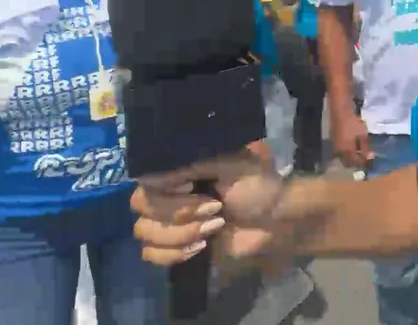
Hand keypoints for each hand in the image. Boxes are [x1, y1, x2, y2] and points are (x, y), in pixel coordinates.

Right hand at [131, 147, 285, 266]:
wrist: (276, 220)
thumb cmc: (257, 186)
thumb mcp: (233, 163)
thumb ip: (194, 163)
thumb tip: (155, 174)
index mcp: (178, 168)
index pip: (145, 176)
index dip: (163, 187)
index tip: (191, 187)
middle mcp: (166, 193)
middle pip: (141, 205)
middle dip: (180, 211)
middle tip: (216, 208)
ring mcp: (167, 222)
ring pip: (145, 231)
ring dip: (182, 232)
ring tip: (216, 226)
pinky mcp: (173, 247)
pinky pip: (150, 254)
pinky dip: (175, 253)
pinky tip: (202, 247)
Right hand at [333, 113, 373, 168]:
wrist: (340, 112)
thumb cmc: (353, 124)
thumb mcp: (363, 136)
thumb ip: (366, 148)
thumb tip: (370, 158)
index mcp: (346, 152)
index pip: (356, 162)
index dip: (364, 163)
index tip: (371, 161)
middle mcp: (339, 152)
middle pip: (348, 162)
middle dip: (356, 162)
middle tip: (364, 158)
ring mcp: (335, 147)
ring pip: (343, 157)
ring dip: (350, 158)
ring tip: (359, 153)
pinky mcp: (333, 141)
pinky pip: (340, 152)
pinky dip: (346, 152)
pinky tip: (352, 147)